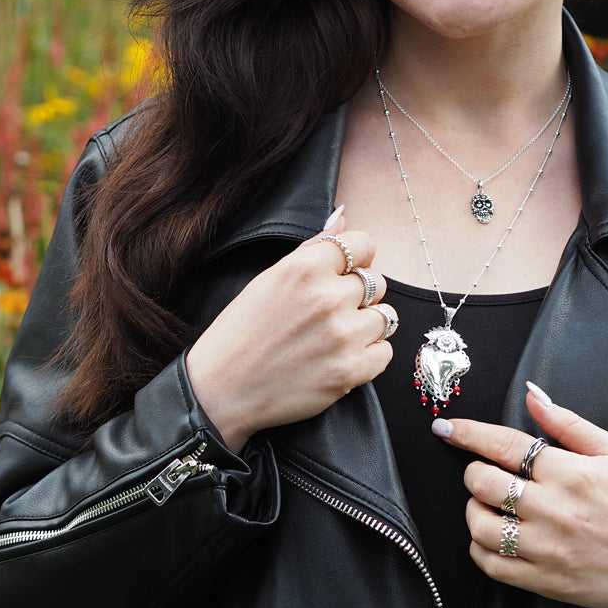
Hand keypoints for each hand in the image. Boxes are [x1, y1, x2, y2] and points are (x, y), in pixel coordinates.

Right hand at [186, 209, 395, 450]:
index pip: (364, 244)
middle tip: (329, 313)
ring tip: (336, 336)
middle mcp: (328, 297)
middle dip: (358, 296)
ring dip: (366, 325)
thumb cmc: (241, 331)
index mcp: (306, 268)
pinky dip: (370, 356)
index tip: (345, 274)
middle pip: (377, 282)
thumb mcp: (269, 278)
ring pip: (385, 316)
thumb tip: (342, 217)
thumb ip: (312, 247)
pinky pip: (385, 353)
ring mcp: (342, 335)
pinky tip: (342, 357)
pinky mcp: (349, 371)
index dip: (357, 259)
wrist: (221, 390)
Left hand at [432, 384, 607, 607]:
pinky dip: (480, 548)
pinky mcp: (546, 581)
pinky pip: (492, 566)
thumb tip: (531, 393)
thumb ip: (567, 422)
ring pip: (481, 526)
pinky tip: (493, 535)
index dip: (469, 433)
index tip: (446, 427)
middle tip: (483, 470)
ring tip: (487, 503)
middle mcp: (555, 510)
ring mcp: (549, 549)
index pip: (504, 445)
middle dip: (474, 471)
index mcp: (571, 473)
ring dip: (473, 509)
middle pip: (484, 483)